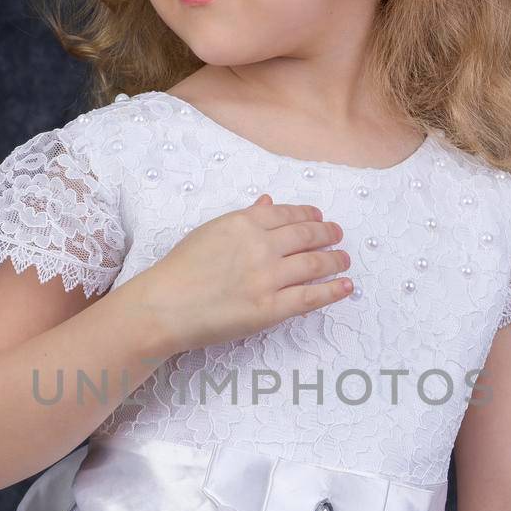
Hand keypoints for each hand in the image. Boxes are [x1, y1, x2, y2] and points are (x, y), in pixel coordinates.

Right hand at [137, 195, 352, 351]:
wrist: (163, 306)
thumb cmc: (179, 270)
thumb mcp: (209, 232)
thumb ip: (243, 217)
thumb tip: (269, 202)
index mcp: (243, 223)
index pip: (288, 213)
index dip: (309, 215)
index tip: (319, 218)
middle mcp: (260, 246)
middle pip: (307, 235)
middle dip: (328, 234)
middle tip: (338, 236)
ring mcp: (267, 277)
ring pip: (315, 263)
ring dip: (335, 260)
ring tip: (344, 259)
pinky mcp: (270, 308)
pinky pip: (311, 296)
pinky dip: (334, 290)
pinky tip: (346, 286)